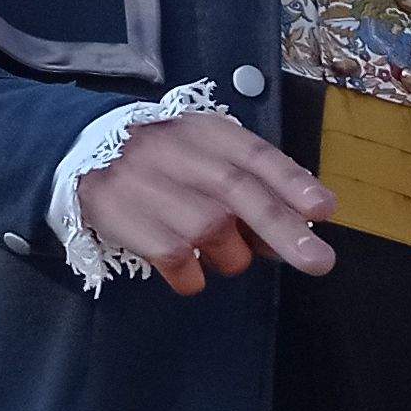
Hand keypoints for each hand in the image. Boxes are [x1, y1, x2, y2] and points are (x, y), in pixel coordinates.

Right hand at [72, 113, 333, 294]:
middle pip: (242, 196)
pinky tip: (183, 261)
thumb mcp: (209, 145)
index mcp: (210, 133)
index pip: (257, 155)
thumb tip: (309, 214)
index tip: (323, 210)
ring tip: (211, 243)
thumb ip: (255, 174)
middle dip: (284, 230)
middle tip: (319, 262)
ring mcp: (158, 195)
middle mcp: (185, 159)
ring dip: (231, 256)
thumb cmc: (168, 155)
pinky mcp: (135, 227)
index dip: (292, 183)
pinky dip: (194, 277)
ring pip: (221, 243)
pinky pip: (187, 271)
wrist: (87, 149)